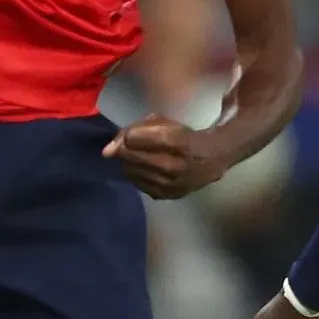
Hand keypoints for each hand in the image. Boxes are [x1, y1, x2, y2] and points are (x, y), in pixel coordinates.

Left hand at [103, 114, 225, 199]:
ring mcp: (169, 184)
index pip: (133, 138)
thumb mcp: (163, 122)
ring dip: (130, 162)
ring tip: (141, 157)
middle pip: (129, 155)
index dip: (128, 134)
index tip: (133, 134)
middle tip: (133, 146)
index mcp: (176, 141)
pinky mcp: (165, 196)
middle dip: (125, 148)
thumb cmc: (184, 136)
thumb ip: (134, 129)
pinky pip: (137, 184)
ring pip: (130, 171)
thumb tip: (108, 150)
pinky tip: (146, 169)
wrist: (211, 160)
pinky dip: (137, 175)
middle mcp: (172, 166)